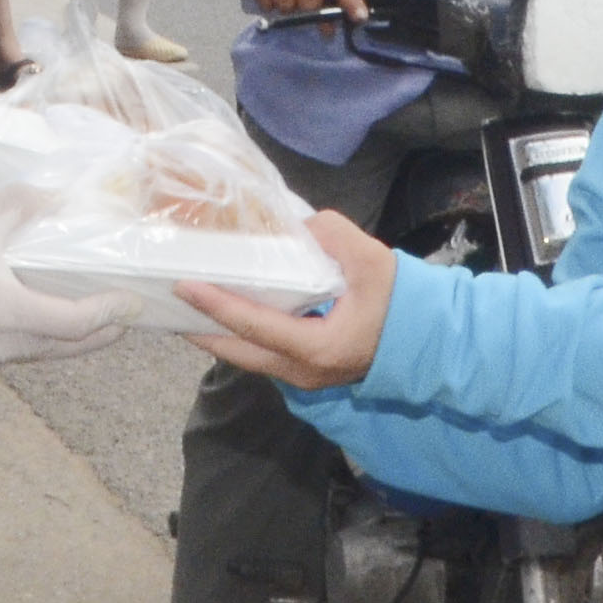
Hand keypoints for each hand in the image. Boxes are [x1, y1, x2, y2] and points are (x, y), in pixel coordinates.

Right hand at [0, 185, 138, 368]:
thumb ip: (21, 202)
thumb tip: (60, 195)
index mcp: (7, 312)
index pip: (78, 322)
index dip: (111, 312)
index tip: (134, 300)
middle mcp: (0, 345)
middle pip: (69, 348)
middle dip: (105, 332)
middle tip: (129, 314)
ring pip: (45, 355)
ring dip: (75, 339)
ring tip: (98, 318)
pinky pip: (19, 354)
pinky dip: (43, 341)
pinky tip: (45, 320)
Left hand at [183, 214, 392, 390]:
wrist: (431, 343)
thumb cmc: (404, 304)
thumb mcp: (374, 262)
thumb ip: (336, 236)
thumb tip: (303, 224)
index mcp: (316, 348)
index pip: (254, 325)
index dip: (217, 305)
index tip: (185, 286)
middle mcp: (304, 372)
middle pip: (239, 352)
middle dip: (202, 329)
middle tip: (171, 303)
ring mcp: (306, 377)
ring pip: (250, 358)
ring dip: (219, 335)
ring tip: (191, 310)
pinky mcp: (310, 372)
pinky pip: (264, 356)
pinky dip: (242, 337)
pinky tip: (229, 317)